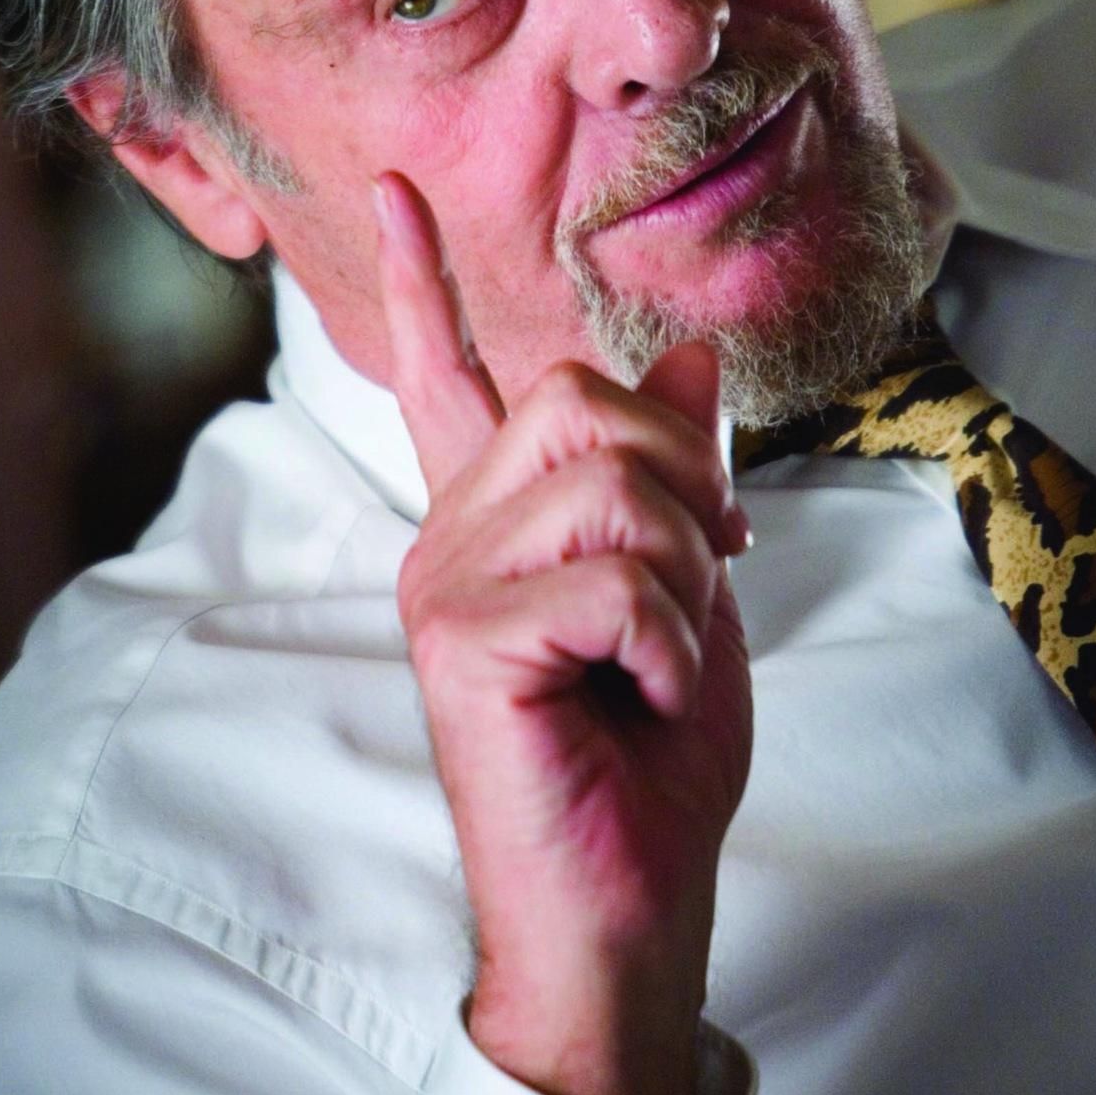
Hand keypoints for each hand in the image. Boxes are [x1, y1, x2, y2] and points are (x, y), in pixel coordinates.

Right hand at [373, 171, 752, 1094]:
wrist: (627, 910)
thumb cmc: (651, 760)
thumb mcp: (688, 591)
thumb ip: (674, 475)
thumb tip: (689, 356)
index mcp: (495, 520)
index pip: (446, 374)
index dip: (421, 277)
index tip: (392, 184)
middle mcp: (450, 535)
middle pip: (584, 399)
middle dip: (685, 484)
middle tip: (703, 577)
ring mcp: (444, 584)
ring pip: (611, 482)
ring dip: (685, 573)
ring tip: (660, 657)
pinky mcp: (461, 641)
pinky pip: (613, 579)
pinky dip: (670, 641)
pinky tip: (643, 698)